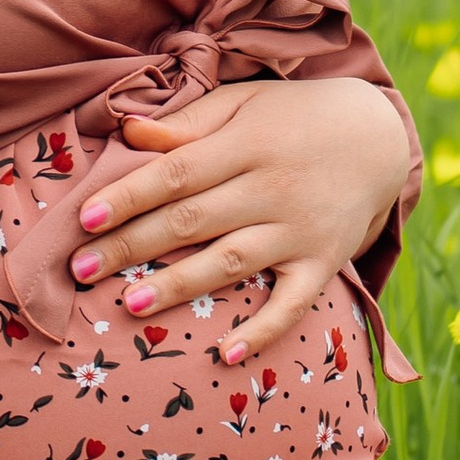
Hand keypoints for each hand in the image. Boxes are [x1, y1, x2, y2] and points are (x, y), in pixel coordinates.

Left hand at [70, 73, 407, 364]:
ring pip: (231, 261)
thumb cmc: (294, 116)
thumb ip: (187, 122)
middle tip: (80, 270)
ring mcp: (300, 230)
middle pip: (193, 220)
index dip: (130, 195)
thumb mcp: (243, 104)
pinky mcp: (323, 263)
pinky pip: (293, 303)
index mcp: (247, 143)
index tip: (86, 218)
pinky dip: (262, 331)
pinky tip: (226, 355)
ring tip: (131, 306)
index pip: (177, 172)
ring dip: (180, 284)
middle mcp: (273, 187)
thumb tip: (128, 132)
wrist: (378, 135)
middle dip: (133, 246)